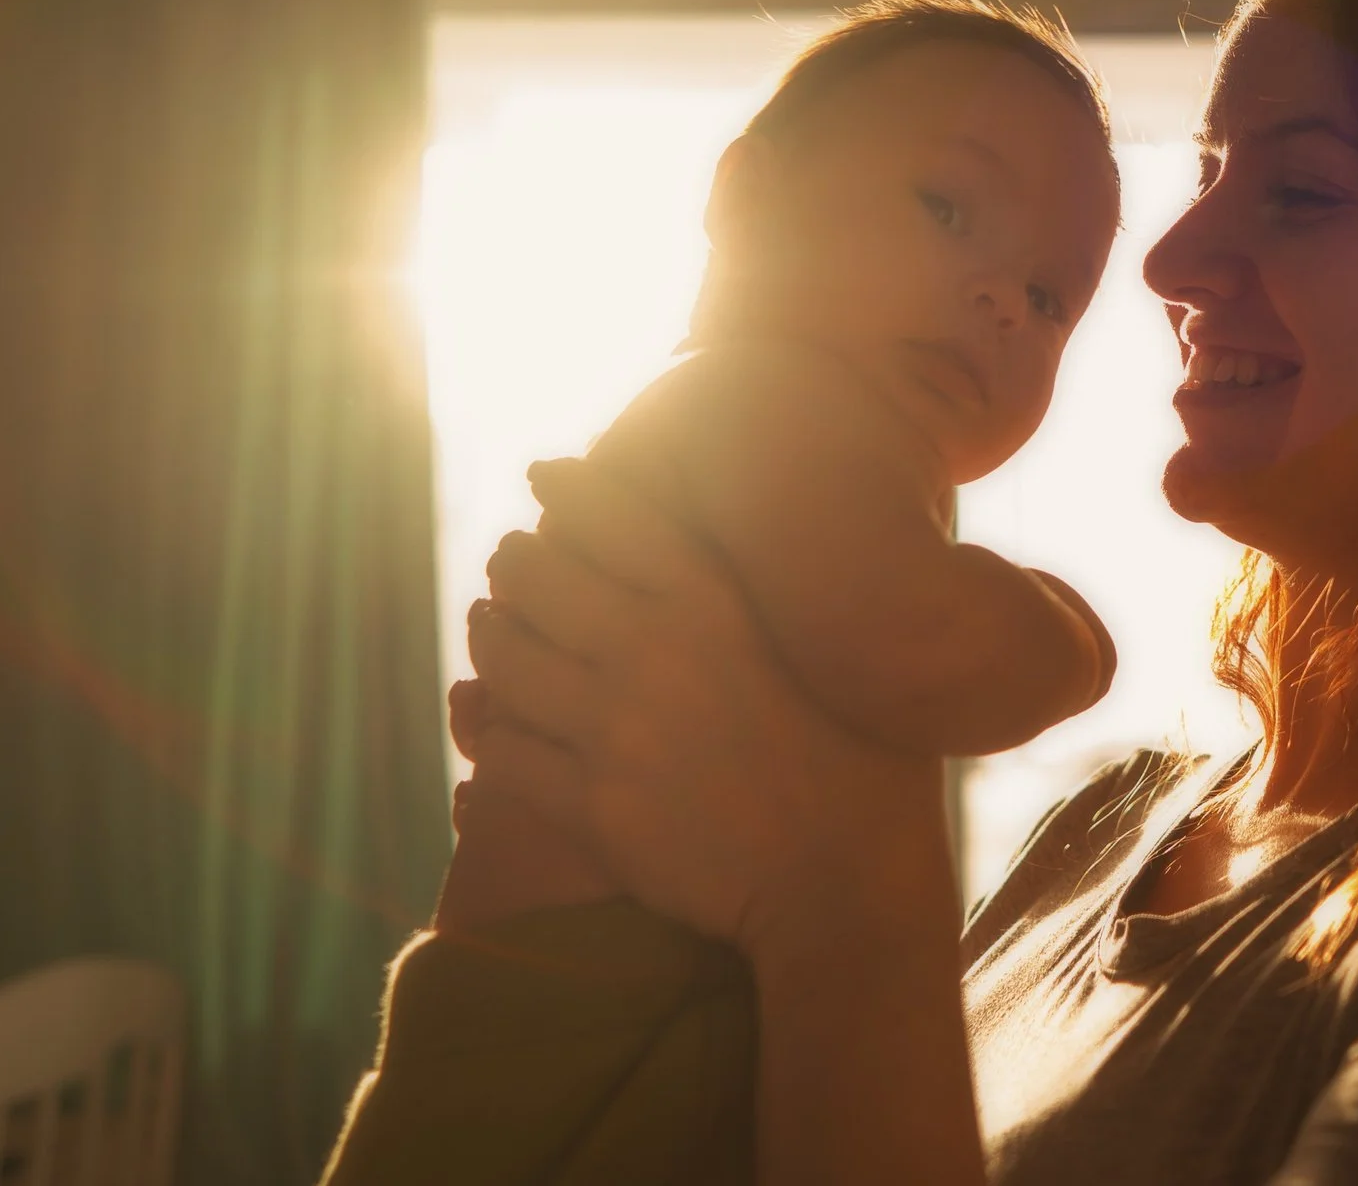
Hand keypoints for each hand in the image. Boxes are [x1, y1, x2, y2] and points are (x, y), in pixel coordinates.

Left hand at [466, 457, 951, 956]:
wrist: (849, 882)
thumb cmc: (866, 765)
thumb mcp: (832, 649)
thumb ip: (777, 594)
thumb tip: (765, 542)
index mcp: (716, 600)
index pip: (609, 512)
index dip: (565, 486)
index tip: (545, 476)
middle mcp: (654, 649)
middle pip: (535, 574)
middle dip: (516, 564)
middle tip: (513, 565)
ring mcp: (616, 729)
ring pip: (504, 657)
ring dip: (491, 638)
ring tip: (491, 629)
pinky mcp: (594, 806)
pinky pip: (505, 753)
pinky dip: (491, 735)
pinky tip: (494, 730)